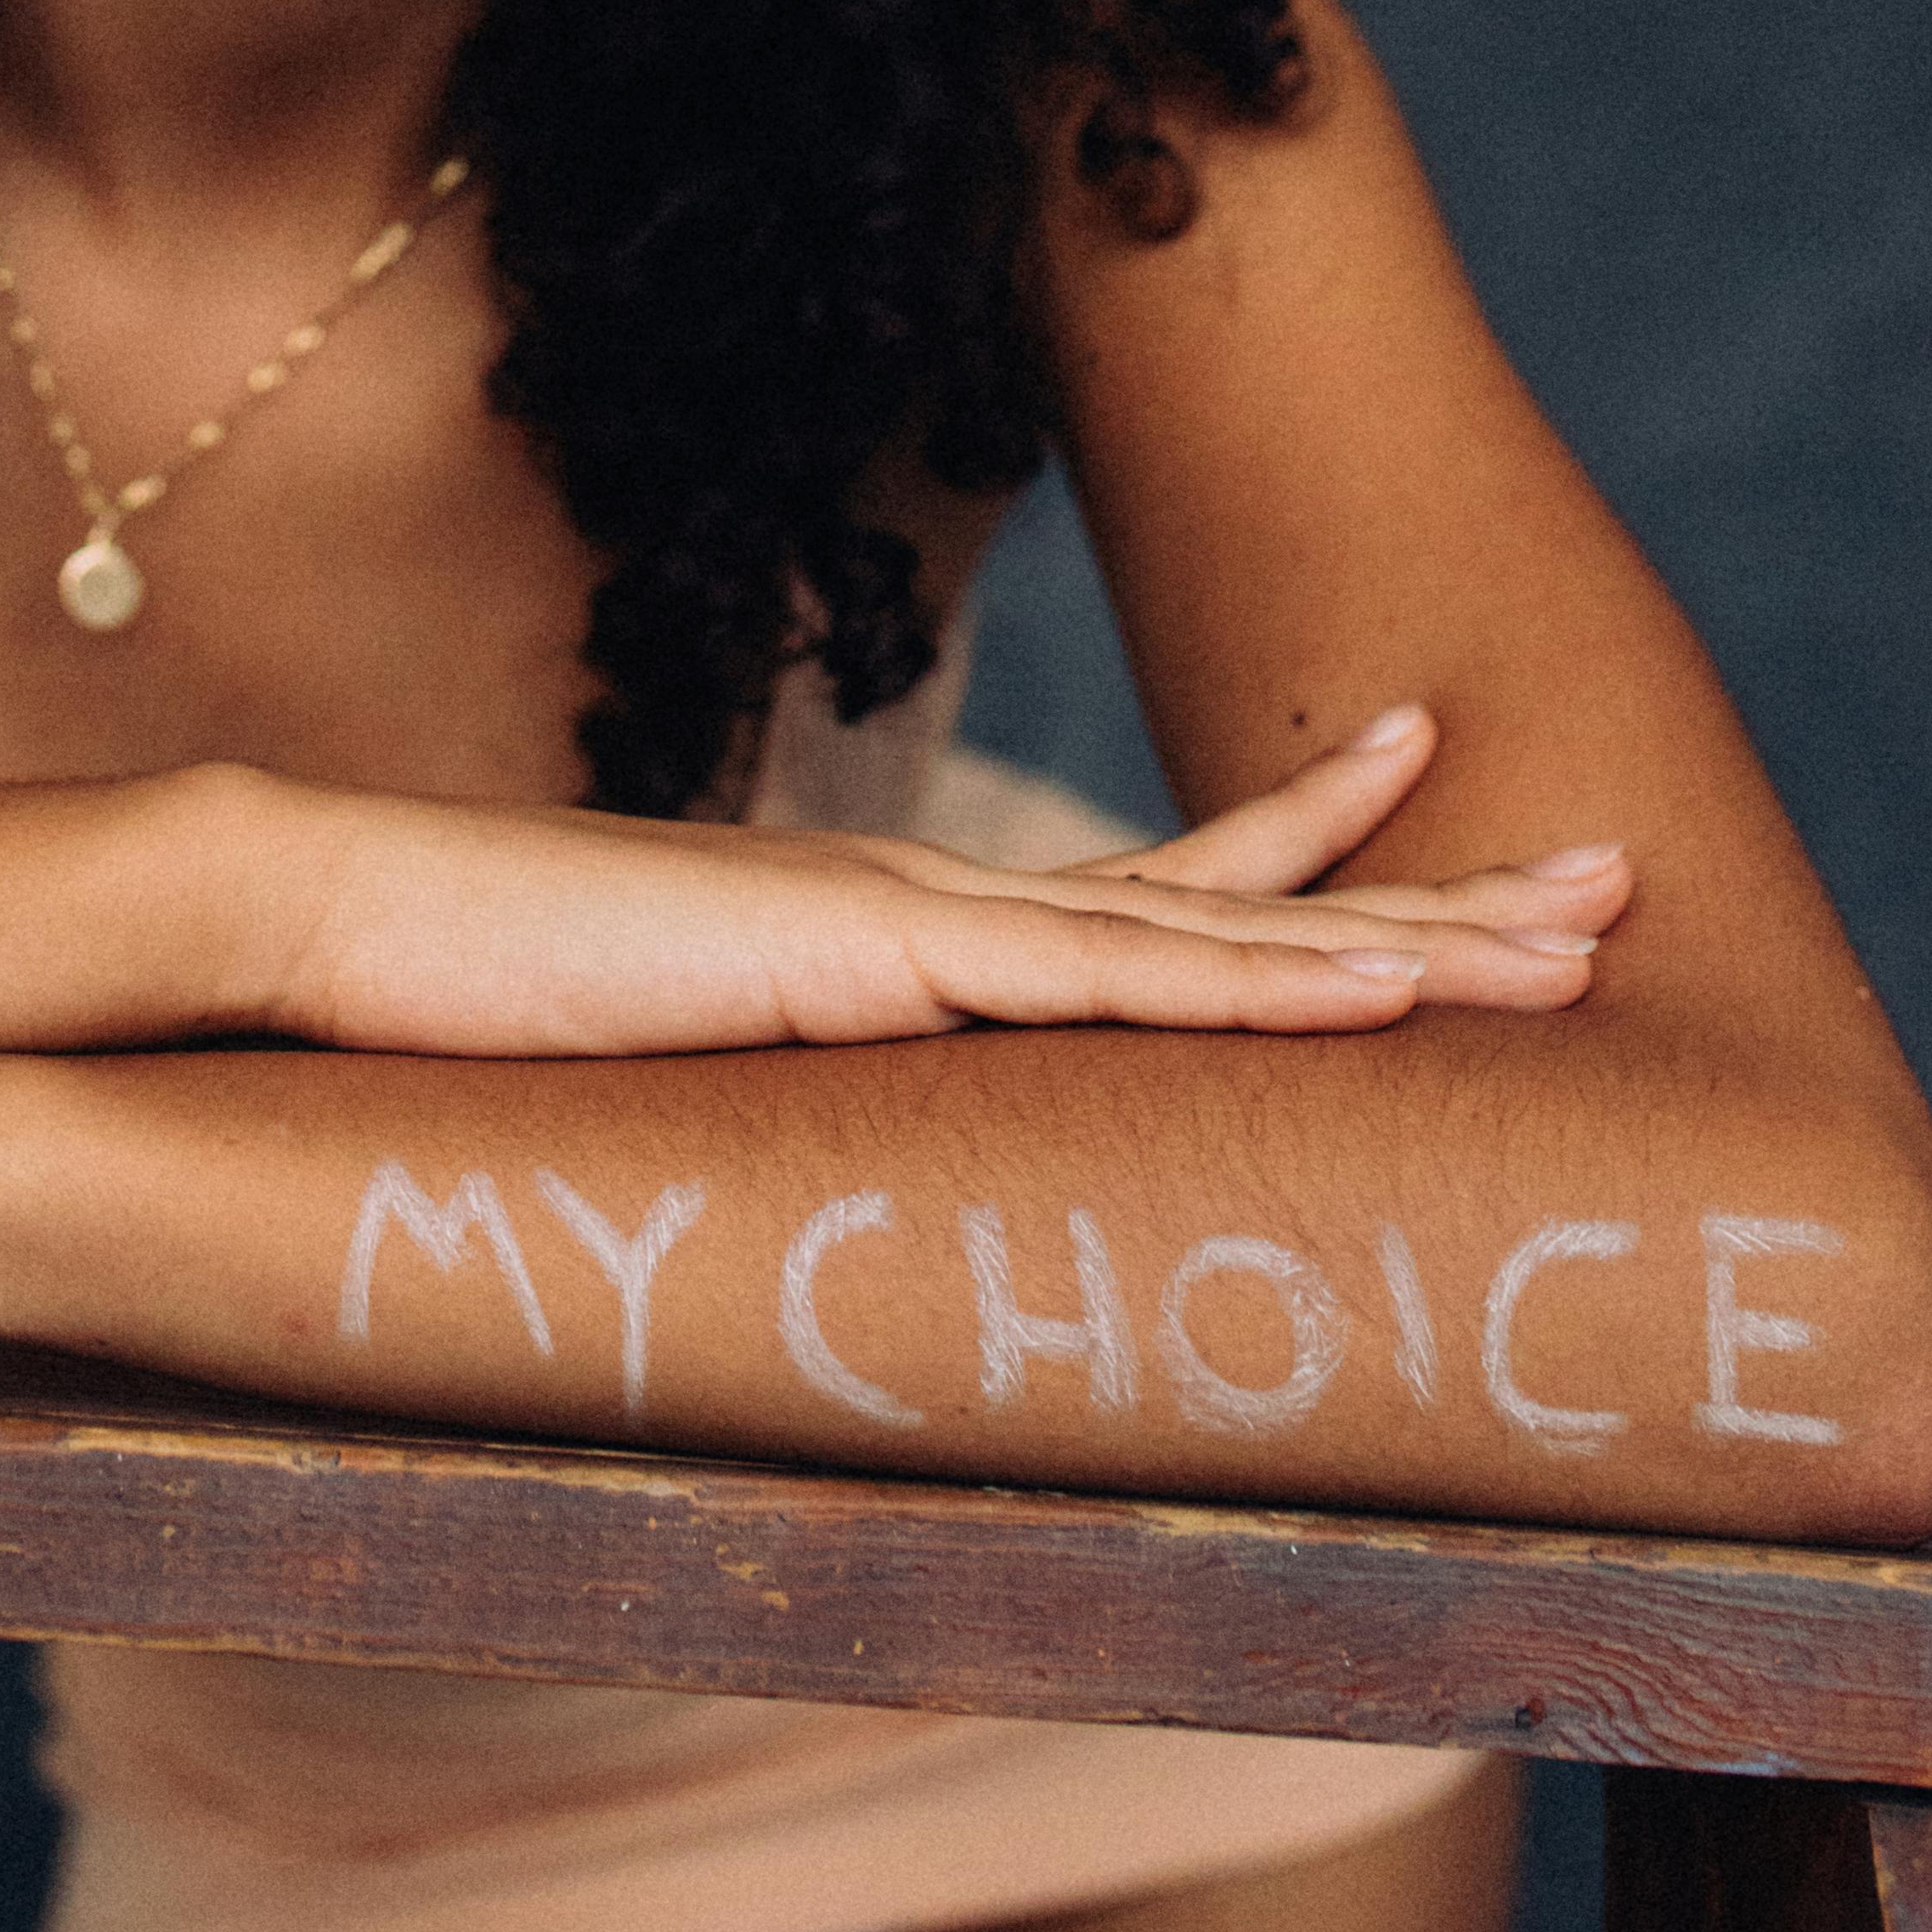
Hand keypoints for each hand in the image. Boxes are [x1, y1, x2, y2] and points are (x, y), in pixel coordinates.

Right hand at [265, 706, 1630, 1059]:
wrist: (326, 915)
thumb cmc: (443, 1006)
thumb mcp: (644, 1069)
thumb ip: (733, 1090)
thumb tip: (773, 1160)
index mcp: (883, 931)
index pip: (1136, 888)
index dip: (1291, 842)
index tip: (1411, 771)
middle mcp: (924, 907)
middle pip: (1230, 901)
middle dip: (1430, 892)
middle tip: (1605, 875)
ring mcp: (903, 929)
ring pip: (1213, 939)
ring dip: (1407, 941)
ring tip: (1566, 935)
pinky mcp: (862, 970)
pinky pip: (1106, 989)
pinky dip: (1258, 992)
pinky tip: (1376, 998)